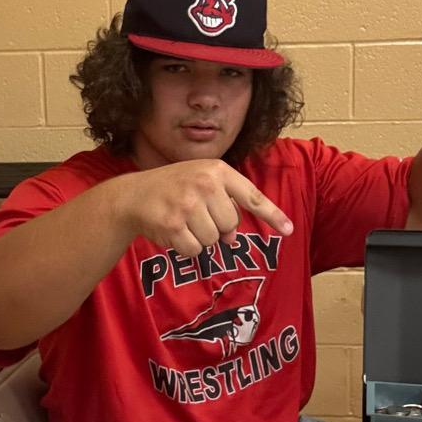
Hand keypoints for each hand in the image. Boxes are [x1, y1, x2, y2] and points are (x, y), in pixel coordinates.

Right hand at [115, 159, 292, 257]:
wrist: (132, 196)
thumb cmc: (174, 188)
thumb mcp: (202, 184)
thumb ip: (224, 204)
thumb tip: (232, 238)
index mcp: (216, 170)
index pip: (251, 196)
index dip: (272, 215)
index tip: (289, 230)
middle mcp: (204, 184)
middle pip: (231, 224)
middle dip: (217, 226)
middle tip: (196, 215)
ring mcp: (187, 205)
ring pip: (213, 240)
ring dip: (200, 237)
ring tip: (183, 220)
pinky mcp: (173, 225)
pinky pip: (194, 250)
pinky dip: (185, 247)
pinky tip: (173, 231)